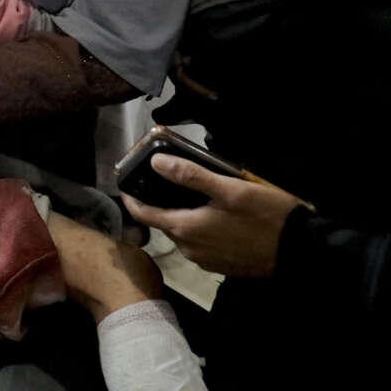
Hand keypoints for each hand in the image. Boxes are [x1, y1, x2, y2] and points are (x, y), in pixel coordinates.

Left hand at [122, 154, 301, 276]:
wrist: (301, 252)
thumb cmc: (264, 217)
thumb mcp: (229, 189)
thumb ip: (190, 176)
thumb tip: (154, 162)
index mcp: (185, 229)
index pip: (144, 214)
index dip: (132, 198)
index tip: (126, 182)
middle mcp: (189, 249)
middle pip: (164, 222)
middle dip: (160, 202)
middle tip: (166, 179)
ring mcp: (206, 261)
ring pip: (182, 233)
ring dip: (181, 215)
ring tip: (190, 192)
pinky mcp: (222, 266)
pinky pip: (199, 243)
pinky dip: (197, 227)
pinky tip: (211, 213)